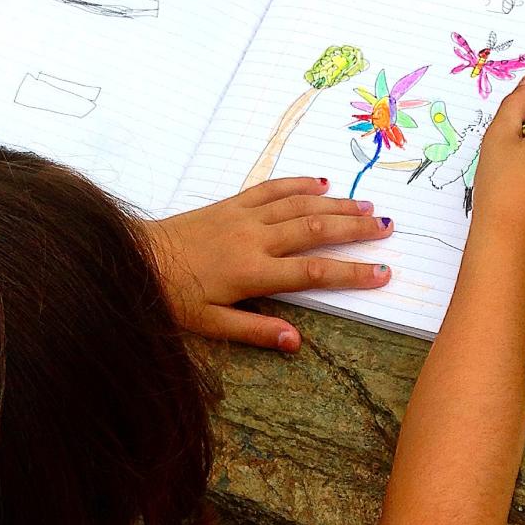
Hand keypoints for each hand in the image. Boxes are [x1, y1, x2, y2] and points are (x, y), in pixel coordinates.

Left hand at [144, 177, 393, 351]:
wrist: (136, 258)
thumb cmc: (171, 296)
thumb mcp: (210, 324)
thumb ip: (254, 330)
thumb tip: (294, 341)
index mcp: (253, 272)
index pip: (313, 274)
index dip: (351, 273)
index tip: (382, 273)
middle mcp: (255, 239)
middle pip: (316, 230)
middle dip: (355, 228)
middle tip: (388, 227)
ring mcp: (243, 216)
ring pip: (300, 205)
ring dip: (336, 203)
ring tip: (367, 205)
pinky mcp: (231, 203)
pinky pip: (271, 188)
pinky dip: (298, 184)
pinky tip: (320, 182)